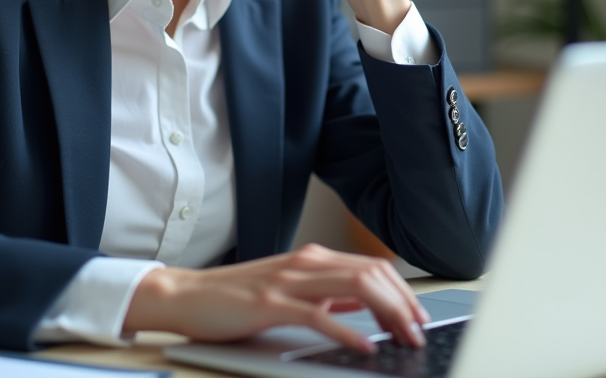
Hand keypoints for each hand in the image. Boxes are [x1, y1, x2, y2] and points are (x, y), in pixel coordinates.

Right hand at [122, 243, 430, 351]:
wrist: (186, 295)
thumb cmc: (233, 298)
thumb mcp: (288, 291)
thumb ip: (323, 295)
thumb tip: (358, 305)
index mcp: (311, 259)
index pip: (370, 267)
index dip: (401, 291)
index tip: (416, 317)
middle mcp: (304, 263)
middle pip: (371, 274)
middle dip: (403, 303)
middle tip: (418, 330)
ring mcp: (287, 281)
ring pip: (353, 287)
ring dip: (387, 313)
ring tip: (402, 337)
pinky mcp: (270, 303)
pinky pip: (318, 315)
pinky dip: (347, 332)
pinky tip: (363, 347)